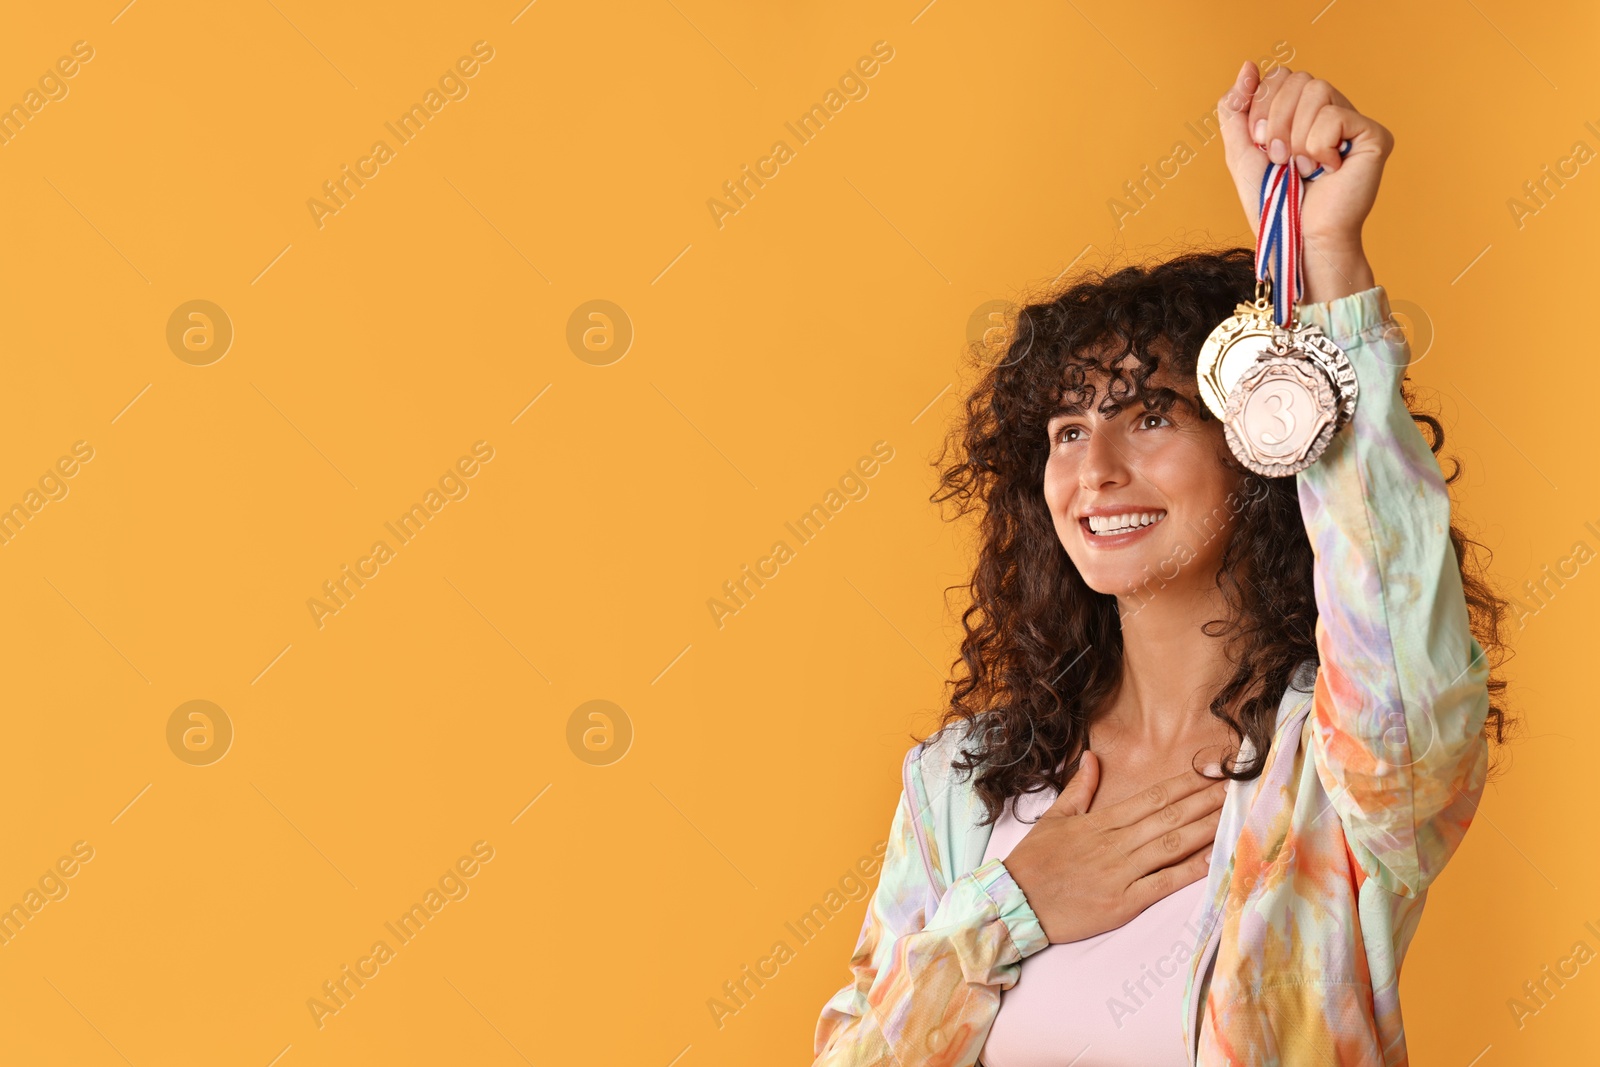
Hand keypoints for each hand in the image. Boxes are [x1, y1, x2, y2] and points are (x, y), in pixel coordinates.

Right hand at [1002, 752, 1225, 944]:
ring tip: (1234, 813)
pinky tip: (1214, 860)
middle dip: (1207, 800)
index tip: (1212, 770)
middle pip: (1170, 817)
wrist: (1014, 902)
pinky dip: (1189, 872)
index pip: (1153, 797)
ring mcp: (1121, 873)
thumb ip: (1079, 788)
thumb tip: (1094, 757)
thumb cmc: (1033, 862)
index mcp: (1101, 822)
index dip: (1186, 783)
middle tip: (1239, 784)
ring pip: (1172, 845)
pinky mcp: (1123, 902)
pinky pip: (1163, 884)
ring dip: (1205, 828)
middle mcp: (1116, 843)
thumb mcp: (1054, 818)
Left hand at [1217, 61, 1392, 246]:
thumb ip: (1236, 109)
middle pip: (1297, 78)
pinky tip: (1326, 170)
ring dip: (1295, 136)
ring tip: (1301, 167)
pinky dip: (1318, 147)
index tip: (1258, 142)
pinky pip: (1335, 115)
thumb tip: (1248, 66)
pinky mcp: (1374, 135)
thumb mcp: (1240, 151)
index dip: (1261, 104)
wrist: (1297, 237)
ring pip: (1317, 90)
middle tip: (1278, 159)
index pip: (1280, 75)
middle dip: (1274, 121)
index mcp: (1301, 112)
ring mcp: (1354, 122)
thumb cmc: (1272, 202)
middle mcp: (1330, 111)